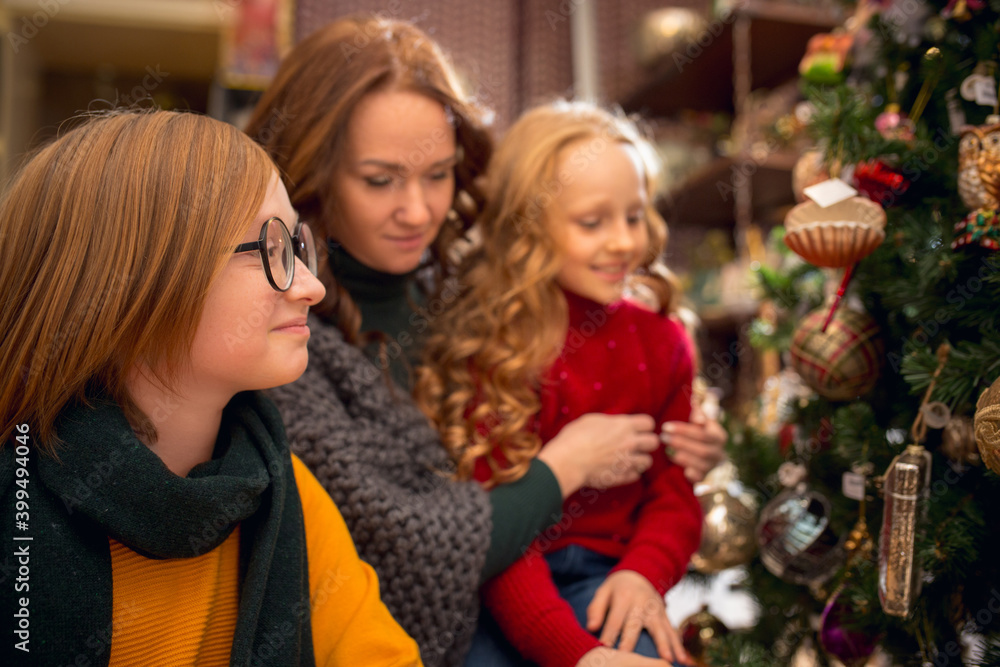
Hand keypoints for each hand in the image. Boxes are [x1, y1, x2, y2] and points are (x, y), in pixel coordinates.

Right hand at [538, 413, 658, 497]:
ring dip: (640, 460)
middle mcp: (630, 443)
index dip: (643, 425)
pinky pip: (636, 476)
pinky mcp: (621, 477)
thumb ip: (610, 422)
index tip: (637, 428)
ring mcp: (627, 461)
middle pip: (654, 442)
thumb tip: (616, 424)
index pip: (649, 422)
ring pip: (648, 461)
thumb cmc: (575, 437)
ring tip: (629, 459)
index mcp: (624, 426)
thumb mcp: (592, 420)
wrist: (567, 461)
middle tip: (636, 444)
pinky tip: (620, 470)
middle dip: (647, 442)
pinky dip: (630, 473)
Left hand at [585, 571, 687, 663]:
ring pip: (660, 629)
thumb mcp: (604, 591)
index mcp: (624, 597)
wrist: (641, 572)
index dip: (609, 633)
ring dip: (665, 645)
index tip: (603, 647)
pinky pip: (673, 631)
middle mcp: (642, 603)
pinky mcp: (665, 616)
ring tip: (668, 660)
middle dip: (632, 641)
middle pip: (636, 624)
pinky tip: (684, 660)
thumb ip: (596, 608)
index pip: (615, 619)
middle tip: (628, 656)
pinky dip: (679, 645)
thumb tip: (591, 627)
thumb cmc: (618, 587)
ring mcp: (656, 610)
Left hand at [661, 402, 725, 482]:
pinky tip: (682, 470)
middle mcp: (720, 452)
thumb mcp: (699, 421)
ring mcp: (714, 467)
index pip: (703, 433)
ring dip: (683, 457)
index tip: (666, 425)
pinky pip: (702, 479)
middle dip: (681, 443)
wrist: (703, 457)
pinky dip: (693, 474)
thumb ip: (697, 412)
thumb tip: (695, 407)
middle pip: (703, 449)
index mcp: (719, 436)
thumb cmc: (697, 434)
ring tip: (667, 451)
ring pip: (702, 464)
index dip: (685, 430)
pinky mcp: (707, 479)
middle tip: (663, 437)